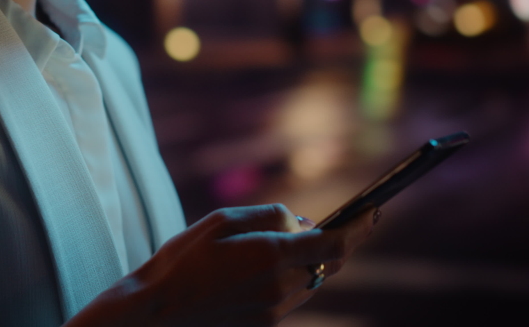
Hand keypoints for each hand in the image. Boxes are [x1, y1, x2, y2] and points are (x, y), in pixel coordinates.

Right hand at [130, 204, 376, 325]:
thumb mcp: (221, 221)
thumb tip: (302, 224)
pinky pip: (293, 297)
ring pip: (313, 282)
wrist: (155, 313)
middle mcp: (279, 287)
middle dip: (340, 244)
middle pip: (329, 266)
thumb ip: (268, 217)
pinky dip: (293, 278)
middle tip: (350, 223)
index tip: (373, 213)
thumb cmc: (182, 260)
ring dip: (314, 262)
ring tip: (298, 243)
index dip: (359, 228)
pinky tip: (271, 267)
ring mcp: (273, 311)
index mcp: (270, 255)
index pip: (334, 244)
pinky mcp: (264, 325)